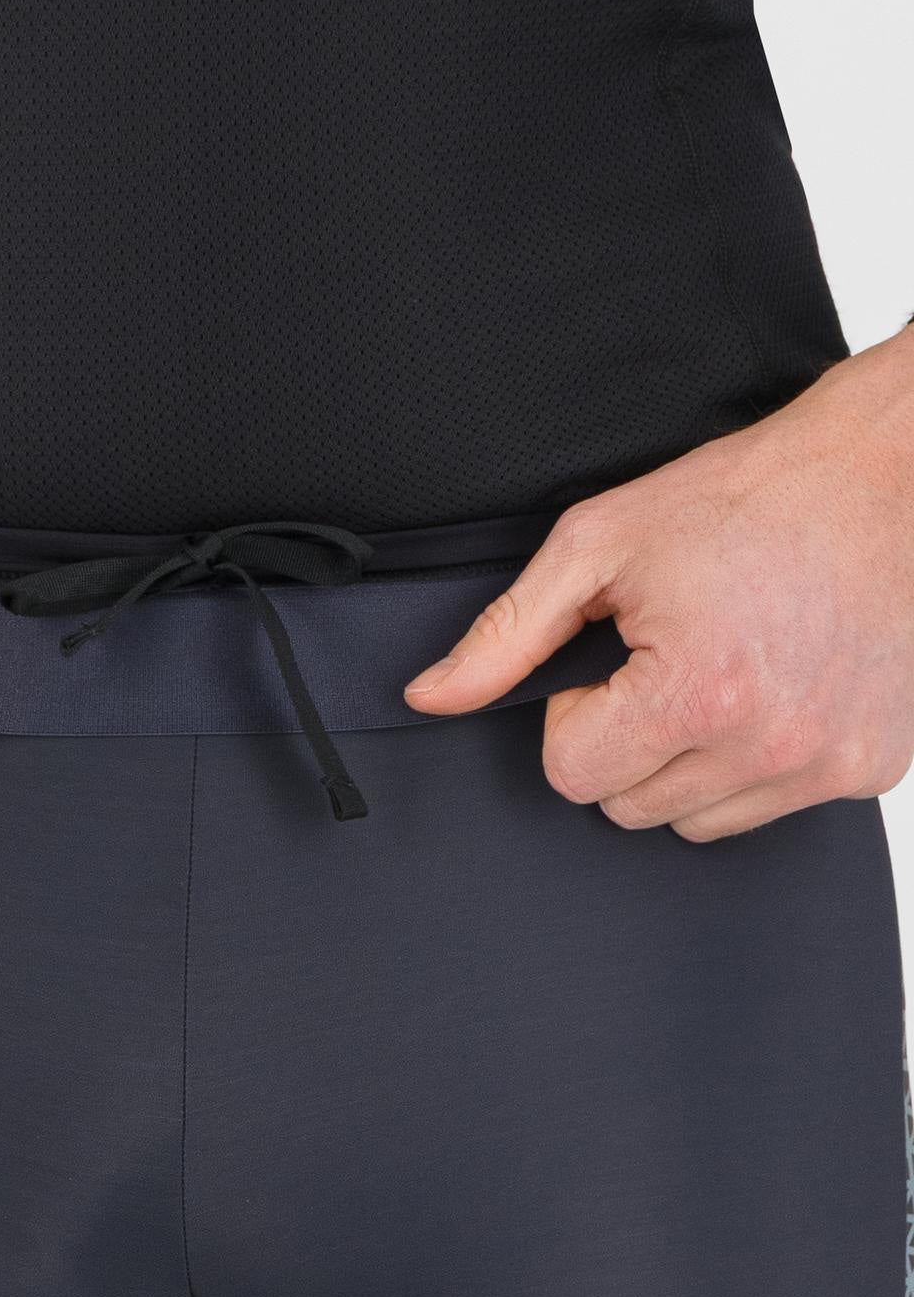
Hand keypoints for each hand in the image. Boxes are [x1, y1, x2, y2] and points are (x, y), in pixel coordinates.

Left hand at [404, 327, 913, 840]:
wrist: (884, 476)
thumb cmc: (743, 498)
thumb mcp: (597, 547)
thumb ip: (505, 636)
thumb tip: (429, 697)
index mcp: (697, 695)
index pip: (572, 776)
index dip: (571, 715)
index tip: (606, 664)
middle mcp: (771, 746)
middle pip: (628, 806)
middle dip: (621, 740)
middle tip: (659, 660)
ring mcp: (829, 765)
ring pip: (692, 820)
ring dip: (679, 762)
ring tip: (713, 672)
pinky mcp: (869, 768)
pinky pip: (765, 807)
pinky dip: (746, 764)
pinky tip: (764, 689)